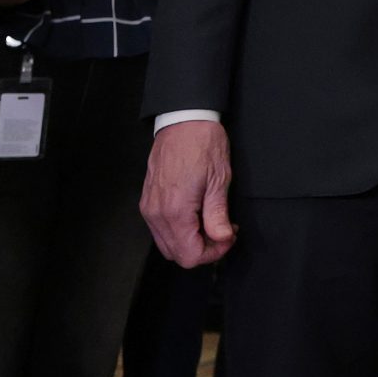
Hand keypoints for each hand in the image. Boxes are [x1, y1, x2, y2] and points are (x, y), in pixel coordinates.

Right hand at [143, 120, 237, 266]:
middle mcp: (156, 214)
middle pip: (177, 254)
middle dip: (203, 249)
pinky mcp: (148, 201)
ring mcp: (149, 208)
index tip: (229, 236)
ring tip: (213, 222)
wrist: (183, 121)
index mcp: (175, 211)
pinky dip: (179, 231)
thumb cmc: (203, 145)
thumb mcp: (219, 180)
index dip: (213, 253)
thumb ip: (218, 214)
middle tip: (223, 231)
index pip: (190, 255)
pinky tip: (197, 215)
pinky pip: (161, 229)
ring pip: (167, 244)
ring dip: (191, 241)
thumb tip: (223, 238)